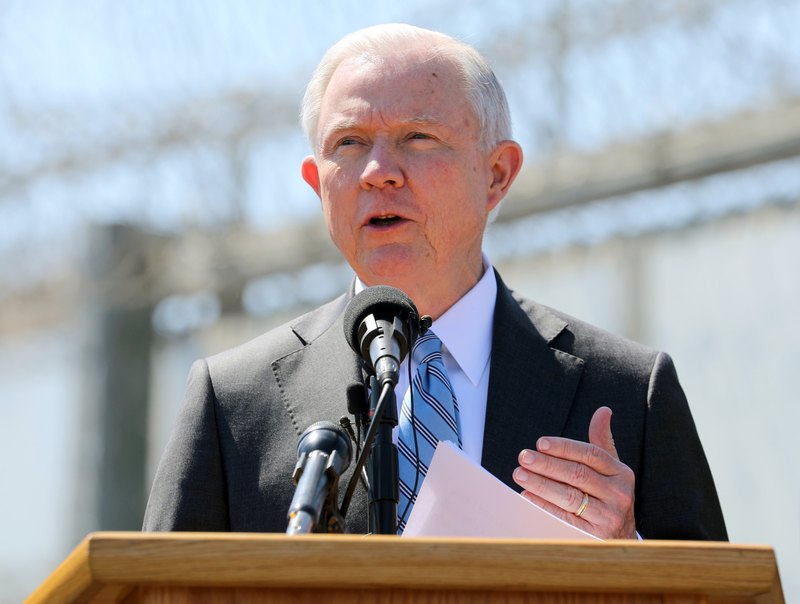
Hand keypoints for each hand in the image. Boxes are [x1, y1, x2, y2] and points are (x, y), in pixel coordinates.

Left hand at [512, 406, 636, 538]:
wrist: (621, 539)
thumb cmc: (609, 496)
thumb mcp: (611, 470)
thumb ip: (602, 441)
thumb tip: (603, 410)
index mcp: (621, 473)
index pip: (591, 454)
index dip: (565, 447)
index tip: (540, 443)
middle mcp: (619, 494)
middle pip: (578, 474)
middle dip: (547, 464)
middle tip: (523, 457)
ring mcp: (609, 516)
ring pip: (570, 496)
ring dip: (541, 484)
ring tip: (520, 474)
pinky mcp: (596, 536)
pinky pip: (565, 518)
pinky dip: (544, 506)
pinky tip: (527, 496)